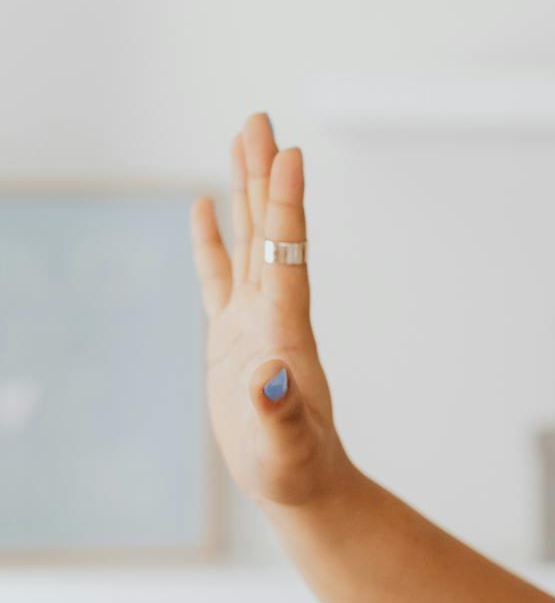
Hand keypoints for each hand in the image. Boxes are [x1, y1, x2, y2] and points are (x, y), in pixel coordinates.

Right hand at [188, 114, 353, 507]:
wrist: (300, 484)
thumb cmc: (295, 469)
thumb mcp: (285, 446)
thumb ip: (277, 413)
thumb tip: (270, 378)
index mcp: (286, 331)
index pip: (288, 255)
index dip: (287, 206)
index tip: (291, 153)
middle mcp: (273, 314)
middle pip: (268, 230)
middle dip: (262, 174)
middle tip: (259, 118)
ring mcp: (252, 321)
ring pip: (247, 240)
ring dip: (244, 190)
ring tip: (241, 137)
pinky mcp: (231, 337)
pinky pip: (217, 275)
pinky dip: (212, 239)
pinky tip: (205, 203)